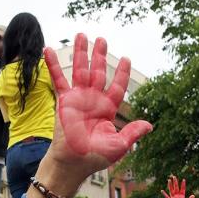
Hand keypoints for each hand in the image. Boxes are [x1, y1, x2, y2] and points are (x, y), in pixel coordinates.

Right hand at [43, 34, 151, 175]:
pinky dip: (54, 65)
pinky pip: (59, 79)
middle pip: (98, 73)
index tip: (126, 58)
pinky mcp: (64, 101)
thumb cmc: (95, 157)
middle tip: (102, 39)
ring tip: (82, 35)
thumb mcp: (119, 145)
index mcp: (107, 109)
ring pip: (80, 70)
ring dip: (82, 53)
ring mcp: (78, 99)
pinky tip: (48, 50)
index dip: (121, 73)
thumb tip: (150, 125)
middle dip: (100, 56)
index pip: (117, 86)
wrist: (73, 163)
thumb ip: (133, 132)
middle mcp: (93, 101)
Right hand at [162, 175, 194, 197]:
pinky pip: (167, 197)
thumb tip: (193, 195)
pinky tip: (162, 190)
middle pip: (176, 188)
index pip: (182, 189)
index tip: (183, 180)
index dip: (183, 185)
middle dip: (175, 182)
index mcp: (182, 197)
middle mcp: (177, 197)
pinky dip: (164, 194)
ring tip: (169, 180)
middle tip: (174, 176)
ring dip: (170, 185)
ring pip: (171, 190)